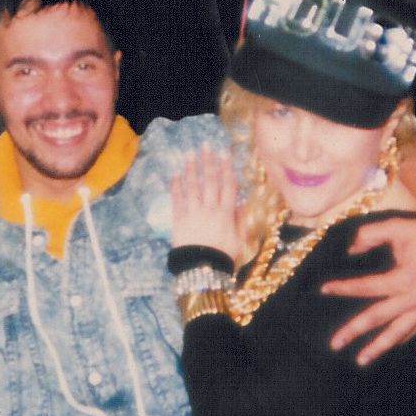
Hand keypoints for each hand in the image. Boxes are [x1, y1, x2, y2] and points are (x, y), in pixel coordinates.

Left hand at [170, 147, 241, 261]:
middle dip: (208, 162)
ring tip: (189, 154)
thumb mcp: (240, 241)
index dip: (225, 168)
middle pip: (210, 181)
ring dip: (191, 169)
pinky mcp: (179, 219)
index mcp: (226, 213)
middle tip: (205, 146)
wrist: (201, 269)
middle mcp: (210, 209)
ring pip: (193, 186)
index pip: (227, 186)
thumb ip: (240, 222)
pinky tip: (175, 174)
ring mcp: (193, 213)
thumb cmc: (223, 257)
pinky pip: (177, 199)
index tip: (223, 153)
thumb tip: (240, 205)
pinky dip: (176, 186)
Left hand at [322, 209, 415, 364]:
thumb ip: (369, 235)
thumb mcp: (396, 226)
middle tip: (334, 344)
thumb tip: (348, 249)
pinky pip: (415, 329)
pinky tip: (389, 346)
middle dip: (354, 331)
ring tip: (360, 360)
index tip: (323, 289)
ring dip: (378, 347)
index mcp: (404, 279)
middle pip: (378, 318)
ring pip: (398, 332)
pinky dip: (400, 339)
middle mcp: (414, 298)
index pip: (366, 287)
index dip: (343, 288)